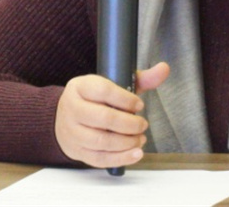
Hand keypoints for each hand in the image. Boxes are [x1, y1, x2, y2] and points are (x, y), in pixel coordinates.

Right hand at [55, 62, 169, 167]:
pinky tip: (135, 153)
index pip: (104, 91)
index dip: (126, 99)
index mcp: (80, 87)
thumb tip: (164, 69)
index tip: (139, 105)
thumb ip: (140, 78)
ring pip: (101, 141)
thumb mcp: (112, 84)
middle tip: (143, 124)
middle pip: (104, 118)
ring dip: (126, 142)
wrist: (65, 118)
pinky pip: (99, 159)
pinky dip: (120, 158)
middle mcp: (72, 108)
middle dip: (129, 124)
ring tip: (140, 138)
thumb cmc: (94, 99)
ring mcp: (72, 131)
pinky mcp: (76, 151)